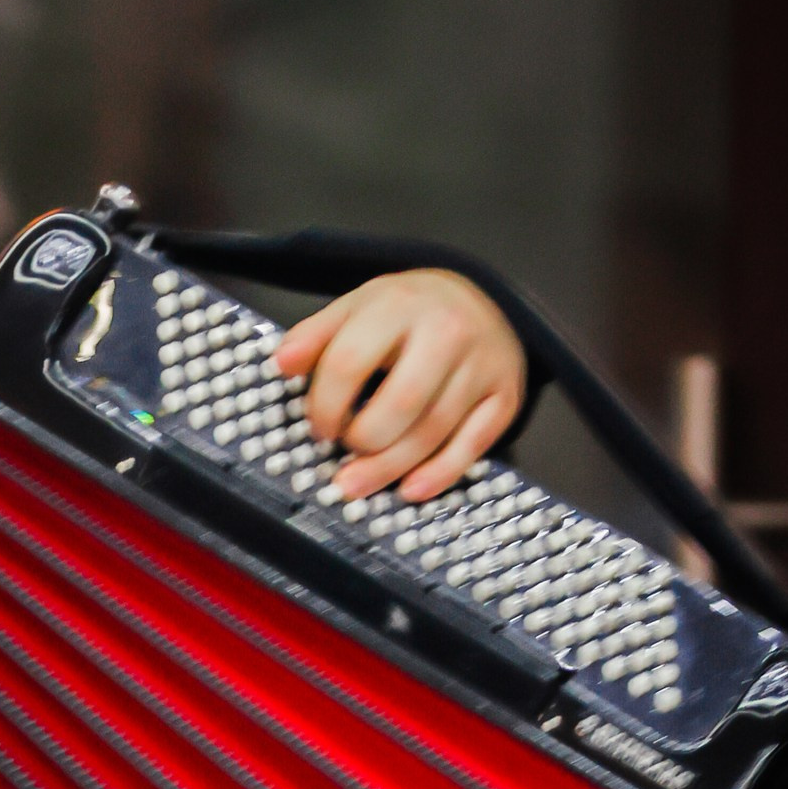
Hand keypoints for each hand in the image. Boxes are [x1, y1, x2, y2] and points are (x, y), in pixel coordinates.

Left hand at [272, 268, 526, 505]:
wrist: (480, 300)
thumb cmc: (410, 312)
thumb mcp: (359, 308)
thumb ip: (316, 335)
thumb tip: (282, 363)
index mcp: (400, 304)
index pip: (350, 362)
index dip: (324, 405)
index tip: (319, 426)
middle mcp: (447, 331)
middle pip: (399, 404)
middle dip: (363, 440)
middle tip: (346, 450)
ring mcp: (481, 365)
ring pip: (432, 432)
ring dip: (390, 468)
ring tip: (358, 483)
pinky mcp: (505, 395)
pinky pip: (472, 446)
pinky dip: (439, 474)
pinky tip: (410, 489)